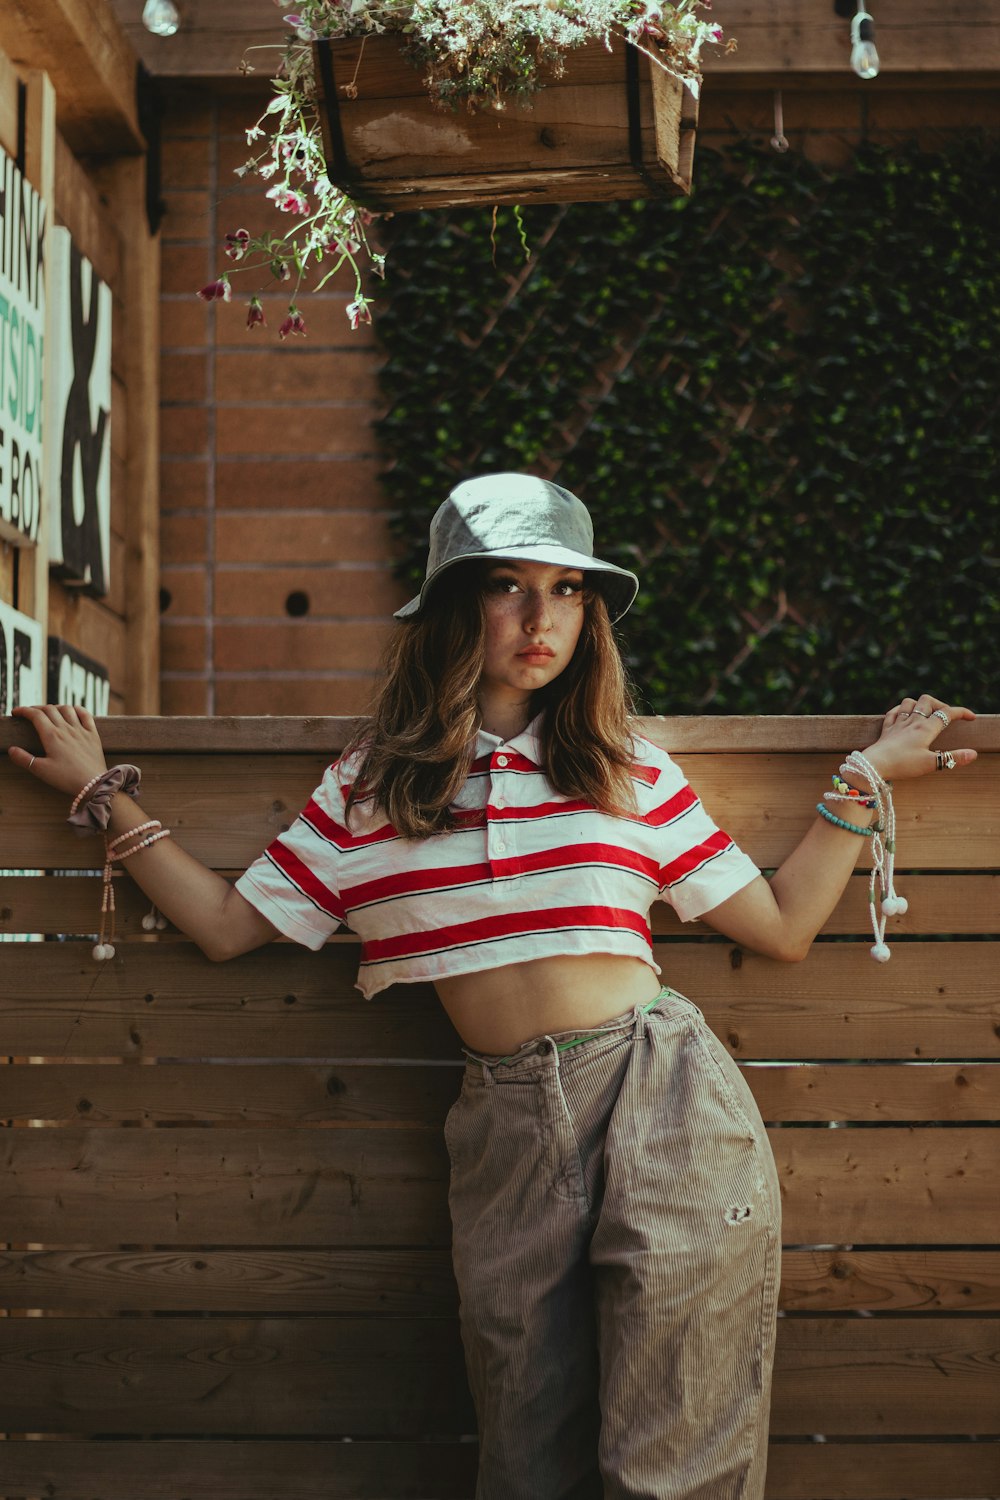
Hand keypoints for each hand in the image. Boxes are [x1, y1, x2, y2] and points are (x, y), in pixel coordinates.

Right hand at [8, 705, 108, 797]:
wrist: (93, 784)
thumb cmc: (66, 778)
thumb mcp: (41, 770)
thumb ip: (24, 759)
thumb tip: (12, 749)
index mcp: (52, 736)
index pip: (35, 715)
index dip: (23, 711)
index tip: (16, 712)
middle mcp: (66, 729)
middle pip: (49, 709)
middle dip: (36, 708)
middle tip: (29, 714)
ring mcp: (81, 730)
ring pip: (67, 709)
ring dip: (55, 707)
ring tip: (49, 712)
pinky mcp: (93, 734)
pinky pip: (86, 715)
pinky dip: (77, 709)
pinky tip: (73, 711)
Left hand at [861, 694, 976, 782]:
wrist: (874, 765)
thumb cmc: (903, 764)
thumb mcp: (931, 763)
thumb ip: (952, 758)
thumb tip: (973, 754)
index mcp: (925, 728)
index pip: (947, 713)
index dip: (961, 712)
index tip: (971, 717)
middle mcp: (912, 721)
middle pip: (928, 701)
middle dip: (940, 704)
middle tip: (946, 716)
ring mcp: (897, 724)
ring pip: (909, 702)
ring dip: (919, 704)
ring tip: (926, 714)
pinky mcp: (886, 729)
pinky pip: (893, 712)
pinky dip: (901, 710)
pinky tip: (903, 714)